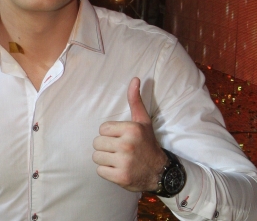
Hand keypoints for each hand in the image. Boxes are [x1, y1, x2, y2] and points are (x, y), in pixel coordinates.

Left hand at [92, 77, 166, 191]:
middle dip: (105, 147)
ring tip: (118, 159)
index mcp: (131, 129)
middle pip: (97, 143)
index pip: (102, 129)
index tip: (121, 138)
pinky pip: (99, 171)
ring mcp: (124, 162)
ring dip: (105, 159)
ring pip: (96, 157)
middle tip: (119, 150)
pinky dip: (106, 172)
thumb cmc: (147, 144)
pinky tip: (118, 169)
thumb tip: (134, 79)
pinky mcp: (120, 177)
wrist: (159, 172)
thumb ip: (135, 100)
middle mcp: (127, 145)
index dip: (110, 134)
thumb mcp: (143, 121)